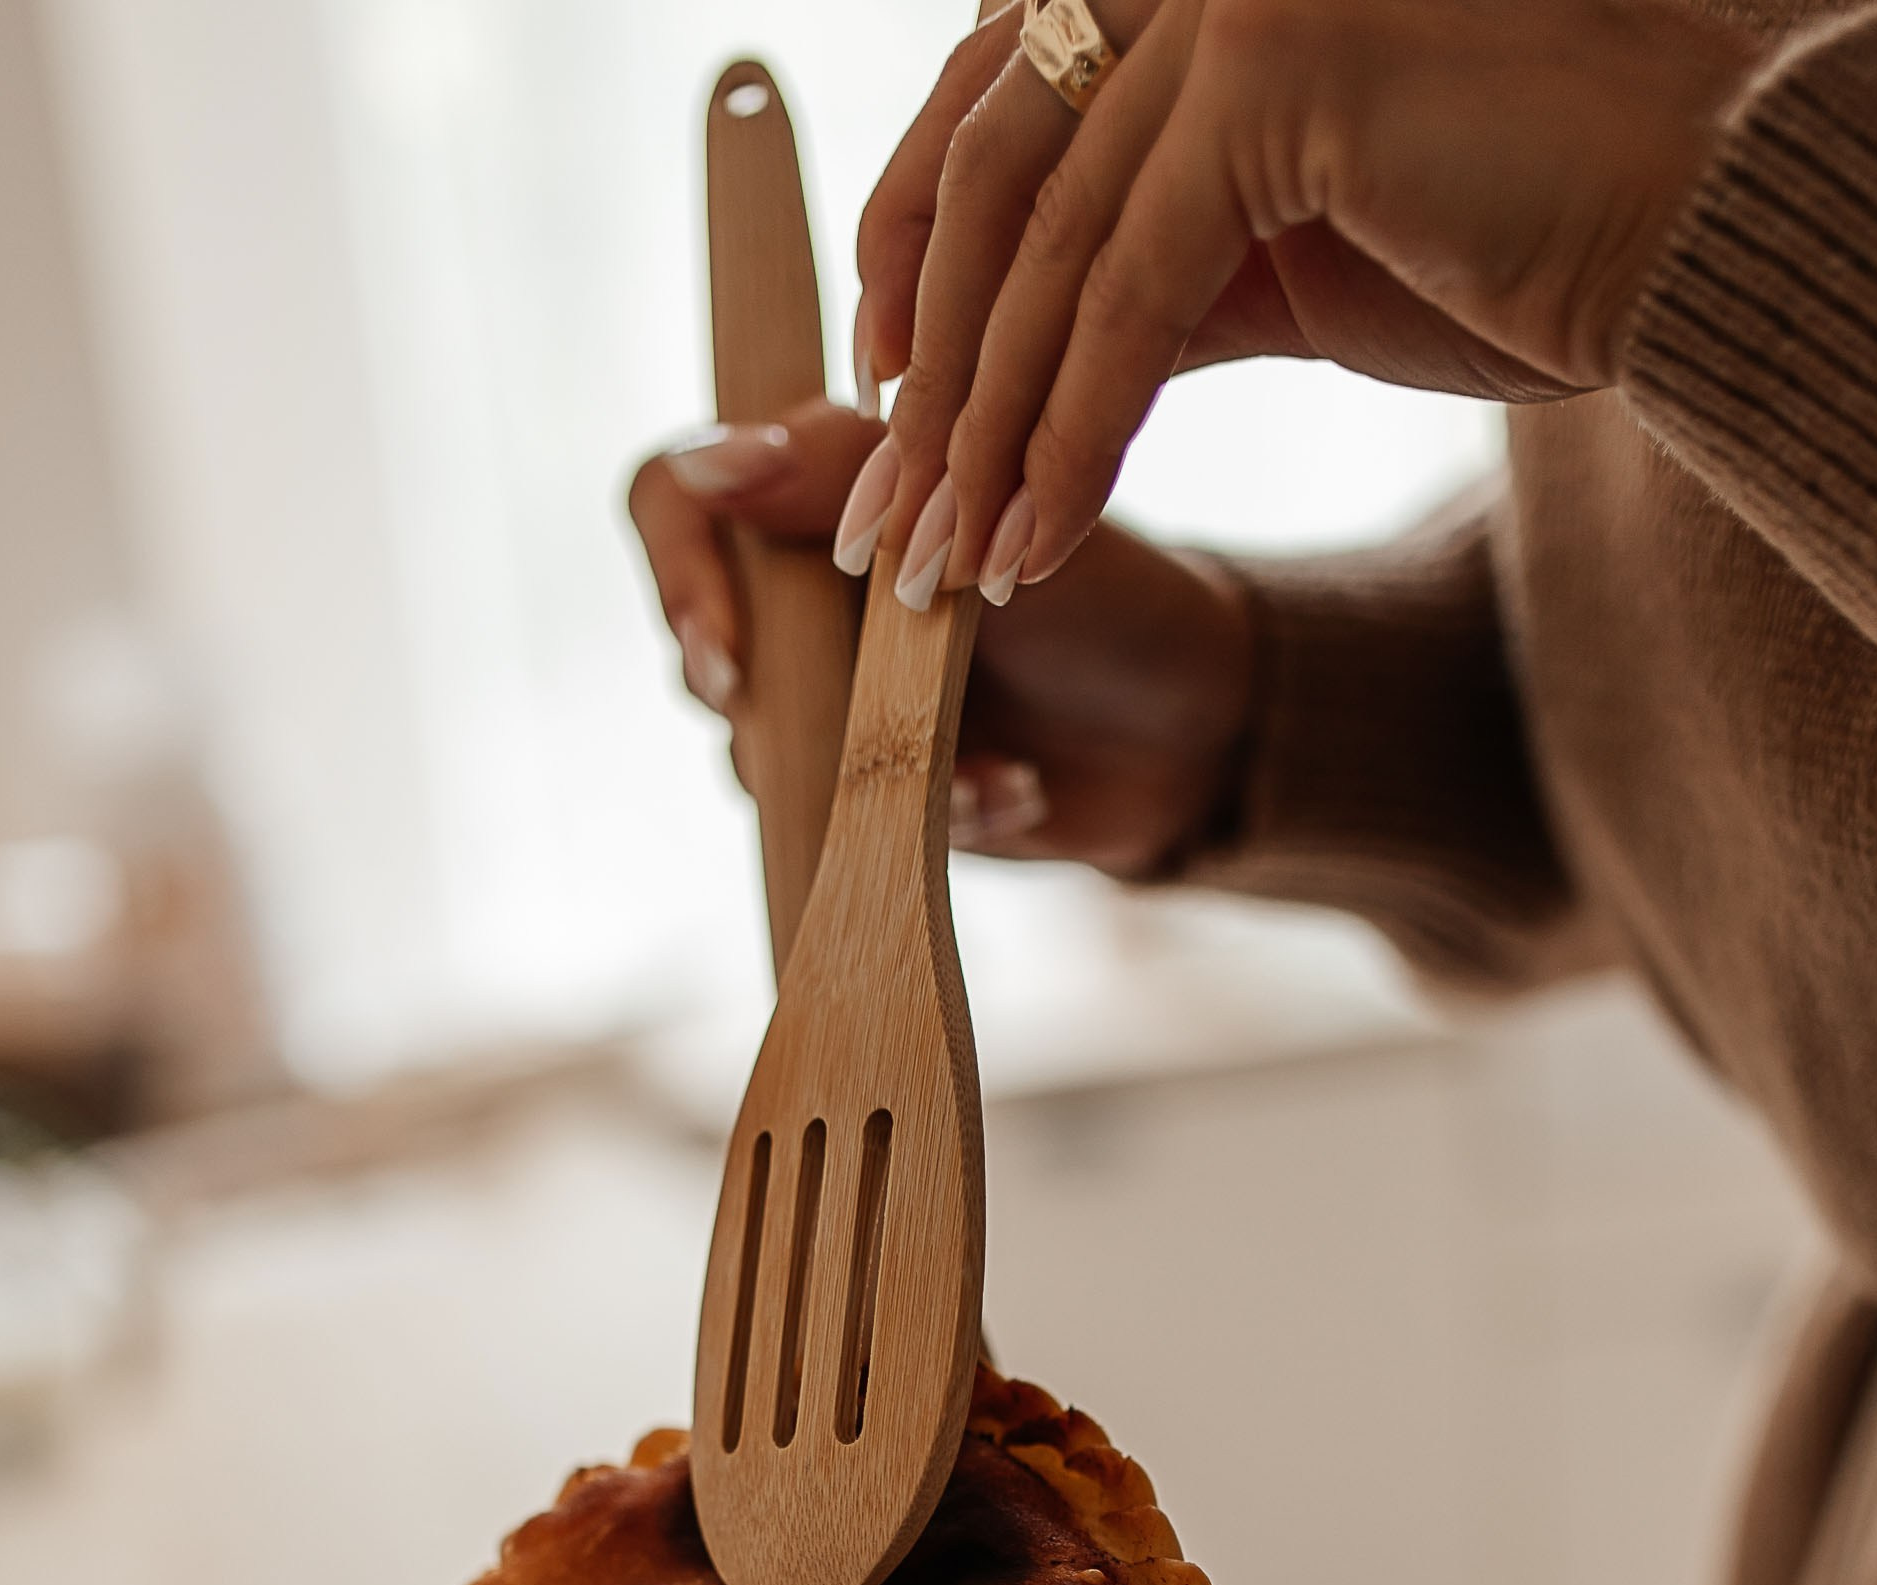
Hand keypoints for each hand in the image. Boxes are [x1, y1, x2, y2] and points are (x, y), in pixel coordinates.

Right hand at [627, 396, 1252, 878]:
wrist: (1201, 729)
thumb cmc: (1110, 591)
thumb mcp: (981, 507)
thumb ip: (836, 472)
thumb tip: (705, 464)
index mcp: (817, 498)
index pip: (674, 503)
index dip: (680, 576)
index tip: (733, 654)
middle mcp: (806, 596)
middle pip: (703, 647)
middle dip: (784, 705)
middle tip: (871, 730)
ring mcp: (832, 700)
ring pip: (764, 754)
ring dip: (875, 770)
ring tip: (993, 769)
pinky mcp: (868, 794)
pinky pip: (843, 827)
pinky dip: (936, 818)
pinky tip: (1020, 795)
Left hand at [846, 0, 1762, 602]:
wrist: (1704, 246)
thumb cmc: (1528, 248)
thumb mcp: (1288, 256)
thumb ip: (1157, 264)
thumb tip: (1023, 349)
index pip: (994, 103)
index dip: (914, 262)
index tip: (886, 409)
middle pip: (993, 172)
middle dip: (930, 372)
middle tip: (888, 526)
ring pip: (1047, 245)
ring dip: (986, 429)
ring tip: (950, 568)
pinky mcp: (1281, 70)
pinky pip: (1128, 295)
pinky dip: (1068, 434)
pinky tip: (1035, 544)